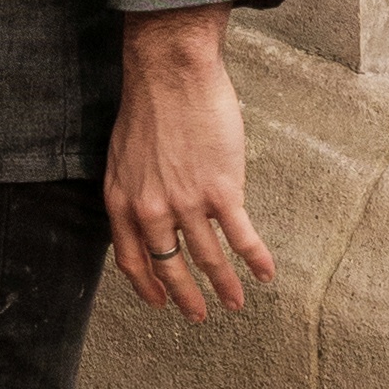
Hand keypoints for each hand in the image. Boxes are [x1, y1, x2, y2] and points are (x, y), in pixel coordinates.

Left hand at [105, 8, 272, 320]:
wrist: (171, 72)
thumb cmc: (148, 105)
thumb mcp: (122, 155)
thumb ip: (132, 191)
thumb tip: (145, 217)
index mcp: (122, 199)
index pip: (132, 259)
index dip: (148, 286)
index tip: (160, 303)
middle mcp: (152, 209)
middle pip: (170, 267)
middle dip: (186, 297)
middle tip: (199, 316)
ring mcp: (187, 202)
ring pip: (209, 259)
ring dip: (225, 286)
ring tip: (235, 302)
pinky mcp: (222, 191)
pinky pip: (241, 237)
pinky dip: (255, 259)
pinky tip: (265, 274)